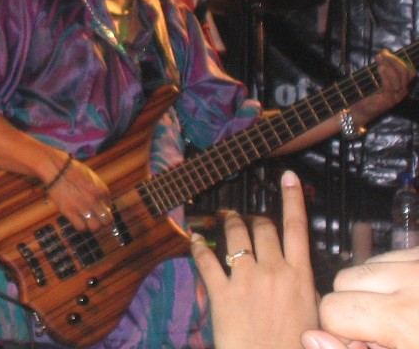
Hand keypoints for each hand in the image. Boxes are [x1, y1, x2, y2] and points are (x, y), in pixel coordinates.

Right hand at [44, 153, 113, 231]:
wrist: (56, 168)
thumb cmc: (72, 169)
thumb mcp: (92, 176)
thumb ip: (99, 189)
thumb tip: (103, 202)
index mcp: (102, 190)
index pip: (110, 207)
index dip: (105, 210)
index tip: (99, 210)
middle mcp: (95, 200)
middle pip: (107, 221)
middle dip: (104, 223)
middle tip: (98, 221)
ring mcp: (83, 207)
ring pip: (95, 227)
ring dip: (93, 227)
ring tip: (88, 223)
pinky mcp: (70, 212)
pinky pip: (81, 227)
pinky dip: (81, 227)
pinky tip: (78, 222)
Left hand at [190, 170, 317, 348]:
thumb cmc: (296, 346)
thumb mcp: (314, 315)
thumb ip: (304, 288)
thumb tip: (298, 273)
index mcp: (300, 276)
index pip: (297, 228)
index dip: (292, 199)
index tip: (288, 177)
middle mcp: (273, 271)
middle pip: (263, 227)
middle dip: (254, 218)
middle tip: (247, 217)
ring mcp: (246, 280)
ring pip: (235, 235)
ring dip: (228, 222)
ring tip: (224, 218)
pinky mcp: (222, 293)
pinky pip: (206, 260)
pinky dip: (198, 246)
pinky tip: (195, 239)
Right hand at [301, 246, 418, 348]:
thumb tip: (312, 338)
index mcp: (403, 317)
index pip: (333, 309)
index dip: (340, 330)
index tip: (361, 343)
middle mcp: (413, 279)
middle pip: (345, 279)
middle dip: (353, 304)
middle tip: (381, 332)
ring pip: (368, 263)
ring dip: (375, 287)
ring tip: (400, 315)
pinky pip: (394, 254)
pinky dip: (396, 274)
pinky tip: (412, 299)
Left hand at [357, 49, 414, 123]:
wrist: (362, 110)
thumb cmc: (370, 93)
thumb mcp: (377, 78)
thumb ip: (382, 66)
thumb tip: (383, 52)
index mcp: (403, 86)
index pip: (409, 71)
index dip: (399, 60)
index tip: (385, 52)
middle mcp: (403, 91)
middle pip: (405, 72)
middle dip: (394, 60)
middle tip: (383, 54)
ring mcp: (397, 97)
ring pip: (399, 77)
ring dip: (389, 65)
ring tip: (379, 59)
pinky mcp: (389, 101)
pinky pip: (390, 85)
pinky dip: (385, 75)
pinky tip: (380, 68)